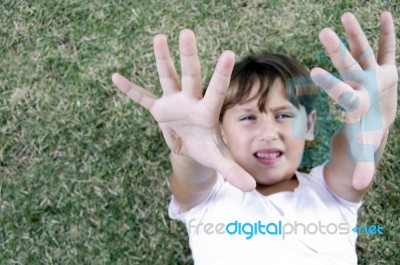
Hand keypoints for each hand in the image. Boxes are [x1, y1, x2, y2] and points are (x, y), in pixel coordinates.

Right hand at [112, 29, 255, 190]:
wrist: (193, 148)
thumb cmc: (209, 148)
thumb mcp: (220, 160)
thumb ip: (234, 171)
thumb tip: (252, 187)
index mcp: (208, 111)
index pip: (216, 91)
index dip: (222, 74)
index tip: (229, 52)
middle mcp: (191, 102)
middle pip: (191, 76)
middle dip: (188, 57)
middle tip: (187, 33)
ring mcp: (175, 103)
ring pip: (168, 78)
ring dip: (162, 60)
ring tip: (159, 38)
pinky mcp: (160, 110)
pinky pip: (143, 98)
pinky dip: (130, 90)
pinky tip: (115, 77)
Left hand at [311, 12, 397, 189]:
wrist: (372, 124)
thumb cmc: (365, 138)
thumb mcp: (365, 152)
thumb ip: (361, 168)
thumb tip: (356, 187)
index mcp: (355, 104)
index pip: (340, 93)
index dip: (329, 84)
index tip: (312, 71)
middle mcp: (361, 87)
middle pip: (348, 66)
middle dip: (337, 50)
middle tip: (323, 32)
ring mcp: (373, 77)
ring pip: (364, 52)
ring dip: (357, 34)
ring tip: (345, 14)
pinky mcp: (388, 72)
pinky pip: (388, 50)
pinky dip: (388, 35)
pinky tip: (385, 15)